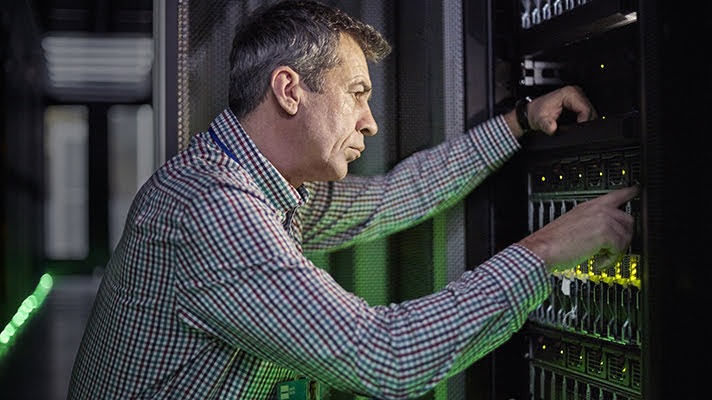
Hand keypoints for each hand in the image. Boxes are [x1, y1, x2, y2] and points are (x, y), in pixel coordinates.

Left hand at [505, 85, 597, 136]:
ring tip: (572, 128)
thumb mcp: (539, 120)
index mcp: (569, 93)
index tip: (578, 130)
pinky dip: (583, 122)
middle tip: (573, 131)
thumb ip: (546, 125)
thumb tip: (553, 128)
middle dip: (584, 123)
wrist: (533, 112)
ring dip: (584, 123)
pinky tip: (575, 125)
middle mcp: (576, 93)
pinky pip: (587, 114)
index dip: (584, 122)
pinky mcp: (579, 104)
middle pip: (590, 111)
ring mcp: (579, 98)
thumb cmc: (536, 113)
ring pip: (591, 113)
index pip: (586, 109)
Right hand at [517, 185, 638, 272]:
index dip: (630, 192)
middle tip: (612, 248)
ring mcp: (603, 220)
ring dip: (615, 251)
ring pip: (626, 237)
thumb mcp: (572, 225)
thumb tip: (601, 235)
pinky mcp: (606, 233)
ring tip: (600, 257)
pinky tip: (598, 261)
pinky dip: (610, 259)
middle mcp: (598, 210)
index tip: (636, 190)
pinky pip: (619, 249)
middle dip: (624, 236)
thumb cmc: (551, 241)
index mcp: (589, 206)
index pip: (616, 194)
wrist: (543, 248)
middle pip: (628, 219)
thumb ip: (590, 224)